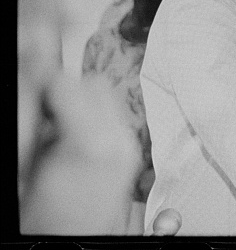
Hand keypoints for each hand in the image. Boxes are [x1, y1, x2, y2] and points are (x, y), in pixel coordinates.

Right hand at [19, 75, 141, 233]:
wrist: (72, 245)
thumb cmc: (45, 220)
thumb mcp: (27, 166)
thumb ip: (33, 119)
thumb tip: (36, 78)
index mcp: (92, 144)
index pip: (69, 84)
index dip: (45, 87)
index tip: (34, 98)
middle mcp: (120, 142)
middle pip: (95, 85)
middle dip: (68, 94)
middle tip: (44, 119)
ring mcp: (129, 149)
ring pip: (108, 99)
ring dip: (82, 106)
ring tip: (57, 136)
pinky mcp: (131, 156)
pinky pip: (114, 120)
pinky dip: (93, 122)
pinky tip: (73, 147)